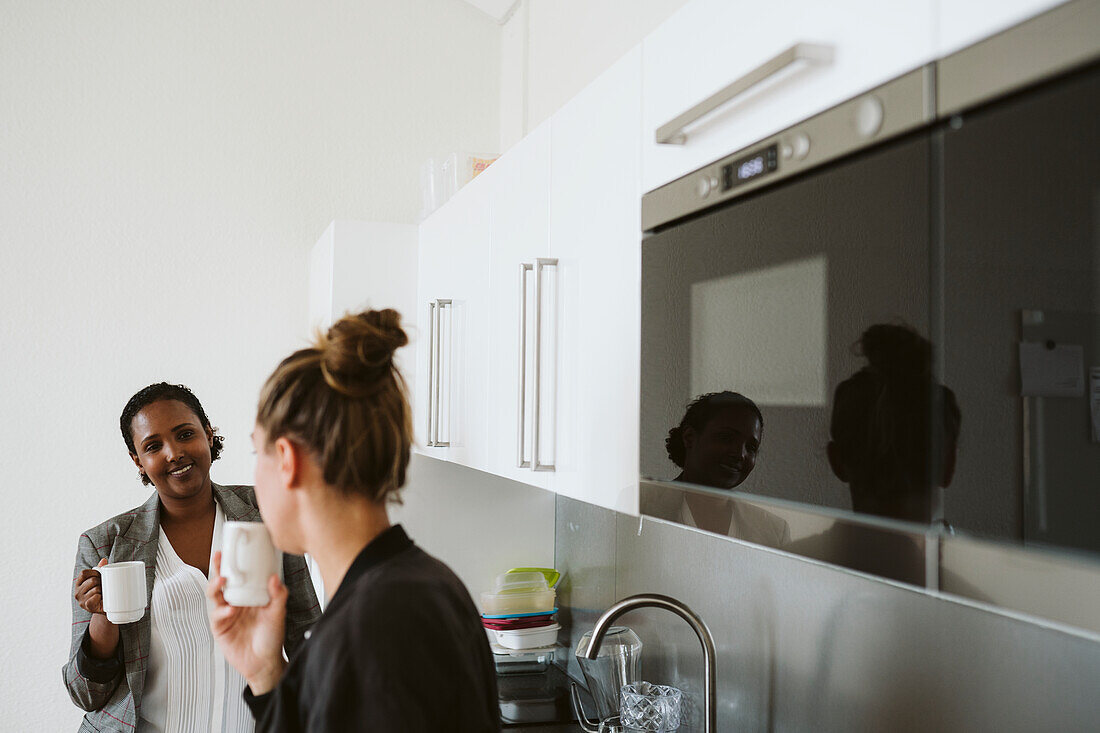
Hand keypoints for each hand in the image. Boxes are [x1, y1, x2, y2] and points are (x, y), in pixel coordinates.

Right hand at [75, 558, 119, 657]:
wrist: (108, 608)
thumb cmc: (103, 591)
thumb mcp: (101, 579)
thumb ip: (101, 569)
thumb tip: (104, 560)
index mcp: (79, 584)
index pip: (83, 573)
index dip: (94, 573)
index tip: (100, 576)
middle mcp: (77, 592)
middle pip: (92, 580)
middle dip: (101, 582)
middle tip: (104, 587)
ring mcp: (81, 600)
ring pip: (95, 589)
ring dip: (102, 590)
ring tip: (103, 593)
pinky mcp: (87, 607)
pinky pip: (94, 598)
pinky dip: (99, 597)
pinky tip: (101, 599)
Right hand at [207, 551, 287, 694]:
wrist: (265, 663)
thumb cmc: (271, 638)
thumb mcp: (278, 614)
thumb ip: (278, 596)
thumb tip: (275, 578)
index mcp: (249, 596)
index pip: (239, 576)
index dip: (234, 563)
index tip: (234, 548)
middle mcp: (235, 603)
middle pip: (223, 582)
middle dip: (219, 568)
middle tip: (220, 556)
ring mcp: (226, 615)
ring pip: (215, 596)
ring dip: (216, 586)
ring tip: (223, 580)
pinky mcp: (220, 628)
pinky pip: (217, 616)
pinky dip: (222, 611)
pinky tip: (230, 610)